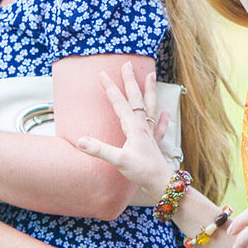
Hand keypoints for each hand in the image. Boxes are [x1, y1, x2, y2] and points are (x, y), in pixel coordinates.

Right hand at [75, 62, 172, 200]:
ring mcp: (150, 134)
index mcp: (133, 127)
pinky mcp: (155, 143)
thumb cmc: (141, 172)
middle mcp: (143, 126)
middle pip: (136, 98)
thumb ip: (99, 149)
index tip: (102, 73)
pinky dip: (163, 118)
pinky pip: (160, 127)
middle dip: (130, 81)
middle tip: (128, 64)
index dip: (110, 87)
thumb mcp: (118, 160)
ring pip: (150, 107)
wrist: (161, 184)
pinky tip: (167, 112)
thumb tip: (80, 140)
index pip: (119, 102)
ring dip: (149, 91)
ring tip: (152, 75)